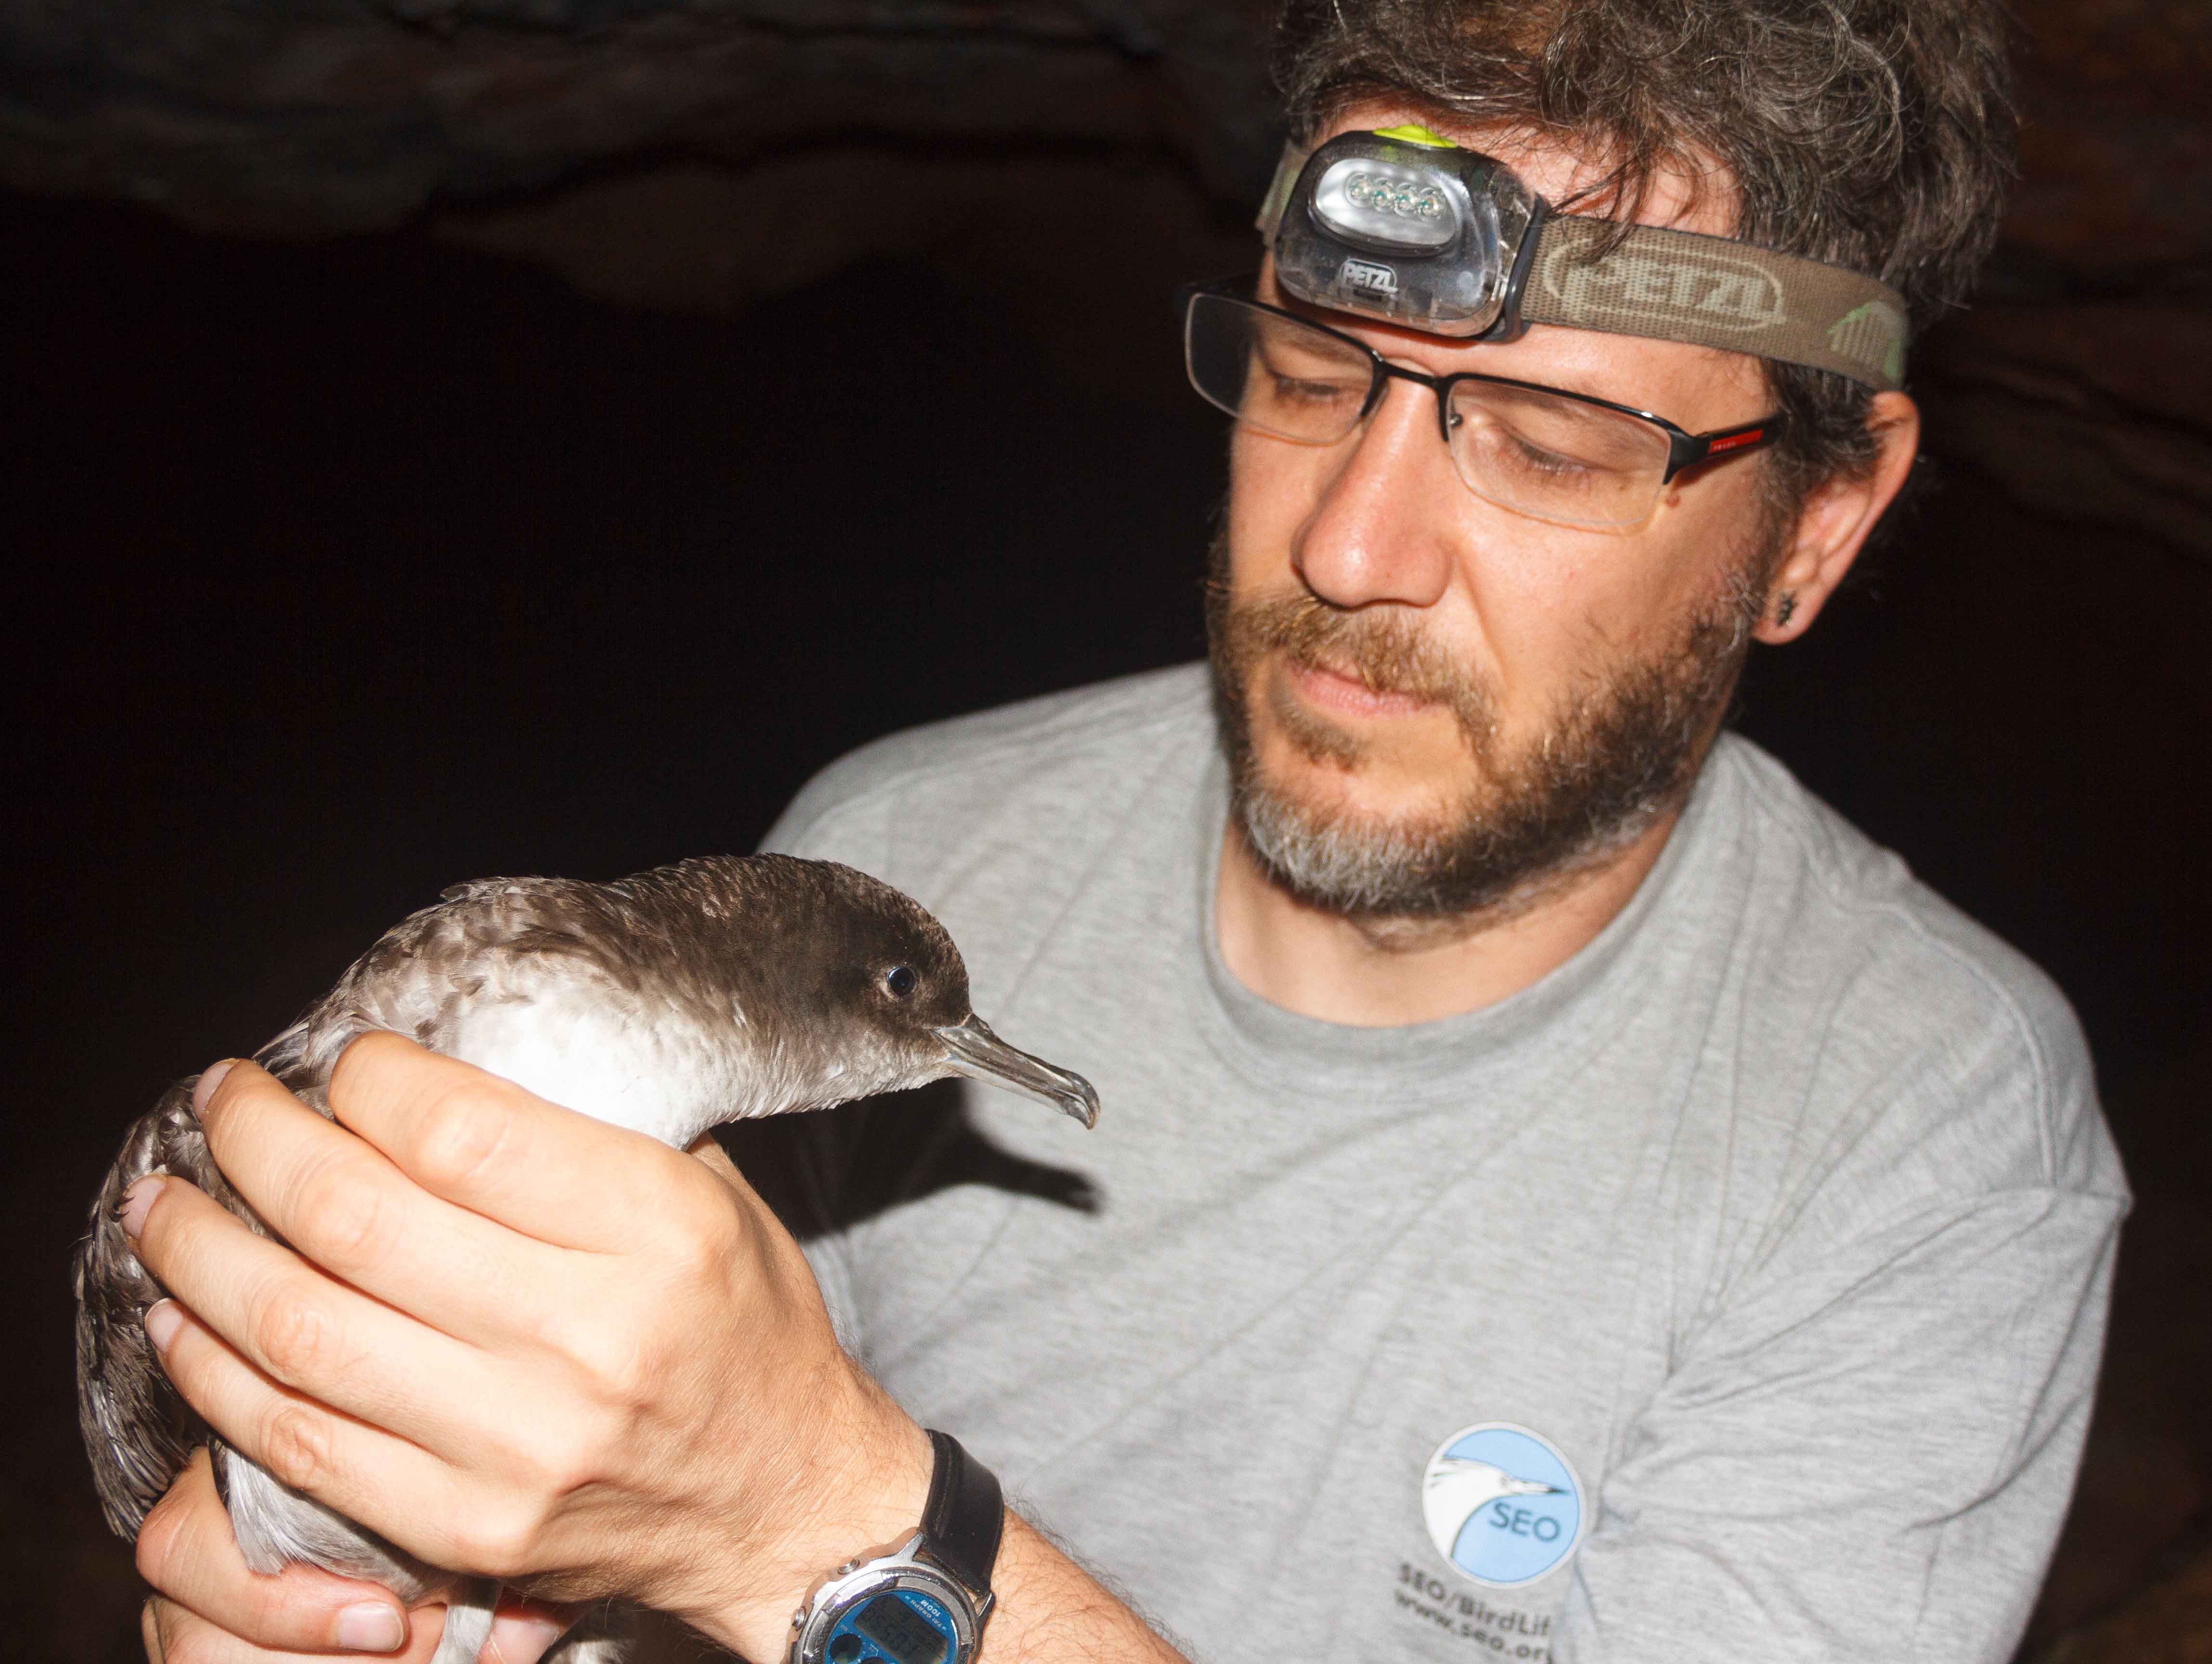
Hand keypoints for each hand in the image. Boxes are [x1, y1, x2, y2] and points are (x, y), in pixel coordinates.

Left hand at [123, 1034, 932, 1659]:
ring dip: (203, 1254)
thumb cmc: (746, 1325)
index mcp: (657, 1231)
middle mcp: (584, 1340)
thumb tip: (436, 1074)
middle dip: (258, 1144)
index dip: (370, 1083)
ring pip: (300, 1332)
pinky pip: (299, 1443)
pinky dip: (218, 1375)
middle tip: (221, 1103)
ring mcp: (515, 1447)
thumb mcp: (713, 1195)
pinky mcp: (465, 1526)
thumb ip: (585, 1135)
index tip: (347, 1065)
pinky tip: (183, 1318)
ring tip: (161, 1202)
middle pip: (357, 1222)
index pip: (460, 1134)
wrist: (785, 1500)